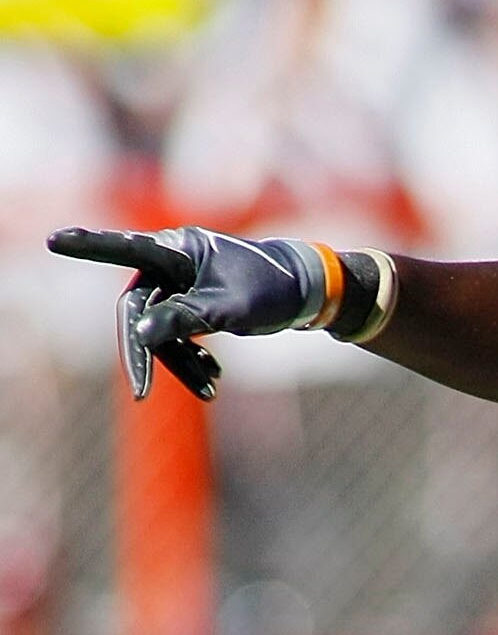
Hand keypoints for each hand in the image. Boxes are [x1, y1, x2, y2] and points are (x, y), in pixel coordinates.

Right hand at [48, 225, 327, 399]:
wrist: (306, 293)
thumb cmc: (270, 291)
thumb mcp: (227, 310)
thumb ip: (183, 318)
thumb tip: (141, 336)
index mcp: (177, 249)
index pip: (124, 248)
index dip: (88, 246)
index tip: (54, 240)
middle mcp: (172, 262)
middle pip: (139, 310)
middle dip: (146, 353)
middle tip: (142, 393)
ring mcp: (180, 283)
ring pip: (159, 330)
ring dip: (179, 364)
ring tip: (212, 388)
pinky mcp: (190, 303)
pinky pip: (176, 335)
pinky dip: (192, 360)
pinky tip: (214, 379)